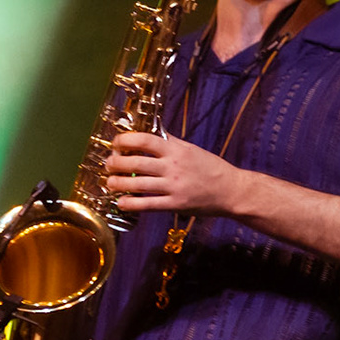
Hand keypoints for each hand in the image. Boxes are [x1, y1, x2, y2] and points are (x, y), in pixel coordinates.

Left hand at [104, 132, 247, 214]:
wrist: (231, 190)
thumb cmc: (211, 168)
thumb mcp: (191, 149)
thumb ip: (170, 143)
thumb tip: (149, 135)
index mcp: (176, 150)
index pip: (145, 140)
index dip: (125, 140)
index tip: (117, 143)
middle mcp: (173, 166)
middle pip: (135, 162)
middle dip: (115, 163)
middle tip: (109, 164)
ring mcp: (173, 186)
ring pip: (136, 184)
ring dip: (117, 183)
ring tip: (109, 182)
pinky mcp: (175, 204)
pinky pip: (147, 204)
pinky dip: (130, 203)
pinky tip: (121, 202)